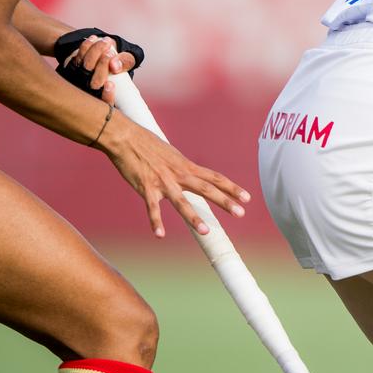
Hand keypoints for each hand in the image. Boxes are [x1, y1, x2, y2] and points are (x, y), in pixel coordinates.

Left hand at [55, 26, 145, 98]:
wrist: (100, 51)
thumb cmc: (117, 60)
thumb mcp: (126, 61)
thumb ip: (125, 61)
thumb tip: (114, 65)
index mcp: (106, 96)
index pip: (105, 105)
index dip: (107, 97)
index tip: (110, 85)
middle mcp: (91, 92)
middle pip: (94, 83)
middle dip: (103, 65)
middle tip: (111, 52)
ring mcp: (79, 80)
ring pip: (86, 67)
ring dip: (96, 50)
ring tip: (107, 41)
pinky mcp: (71, 68)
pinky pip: (78, 56)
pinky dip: (87, 46)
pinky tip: (94, 39)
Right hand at [96, 112, 249, 238]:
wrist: (125, 137)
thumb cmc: (147, 144)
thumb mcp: (172, 155)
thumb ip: (182, 167)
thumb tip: (191, 174)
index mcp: (186, 166)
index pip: (214, 178)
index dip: (231, 188)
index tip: (247, 198)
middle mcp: (178, 174)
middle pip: (206, 189)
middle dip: (224, 201)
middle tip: (241, 213)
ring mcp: (162, 181)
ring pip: (181, 201)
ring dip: (193, 217)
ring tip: (205, 231)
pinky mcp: (146, 187)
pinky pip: (152, 208)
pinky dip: (156, 222)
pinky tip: (160, 235)